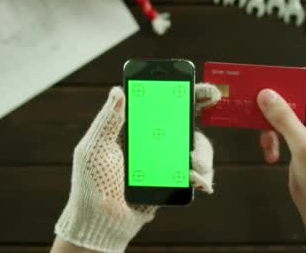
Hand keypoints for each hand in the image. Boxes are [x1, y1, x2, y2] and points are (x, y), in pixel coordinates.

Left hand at [53, 84, 220, 252]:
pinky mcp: (174, 183)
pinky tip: (196, 180)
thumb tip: (117, 91)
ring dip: (202, 149)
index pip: (160, 103)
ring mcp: (167, 163)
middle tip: (214, 100)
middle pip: (185, 118)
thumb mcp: (94, 148)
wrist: (101, 223)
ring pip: (197, 146)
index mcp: (135, 130)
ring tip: (193, 161)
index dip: (179, 91)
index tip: (194, 83)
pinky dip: (202, 176)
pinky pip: (196, 174)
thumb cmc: (91, 184)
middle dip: (202, 106)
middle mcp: (154, 143)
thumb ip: (107, 120)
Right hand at [257, 68, 305, 252]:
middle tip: (261, 104)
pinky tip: (271, 151)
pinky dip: (275, 135)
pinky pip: (286, 125)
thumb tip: (266, 94)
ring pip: (291, 109)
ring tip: (266, 136)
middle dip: (282, 102)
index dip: (303, 75)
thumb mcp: (304, 146)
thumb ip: (284, 117)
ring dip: (275, 123)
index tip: (278, 79)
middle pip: (304, 93)